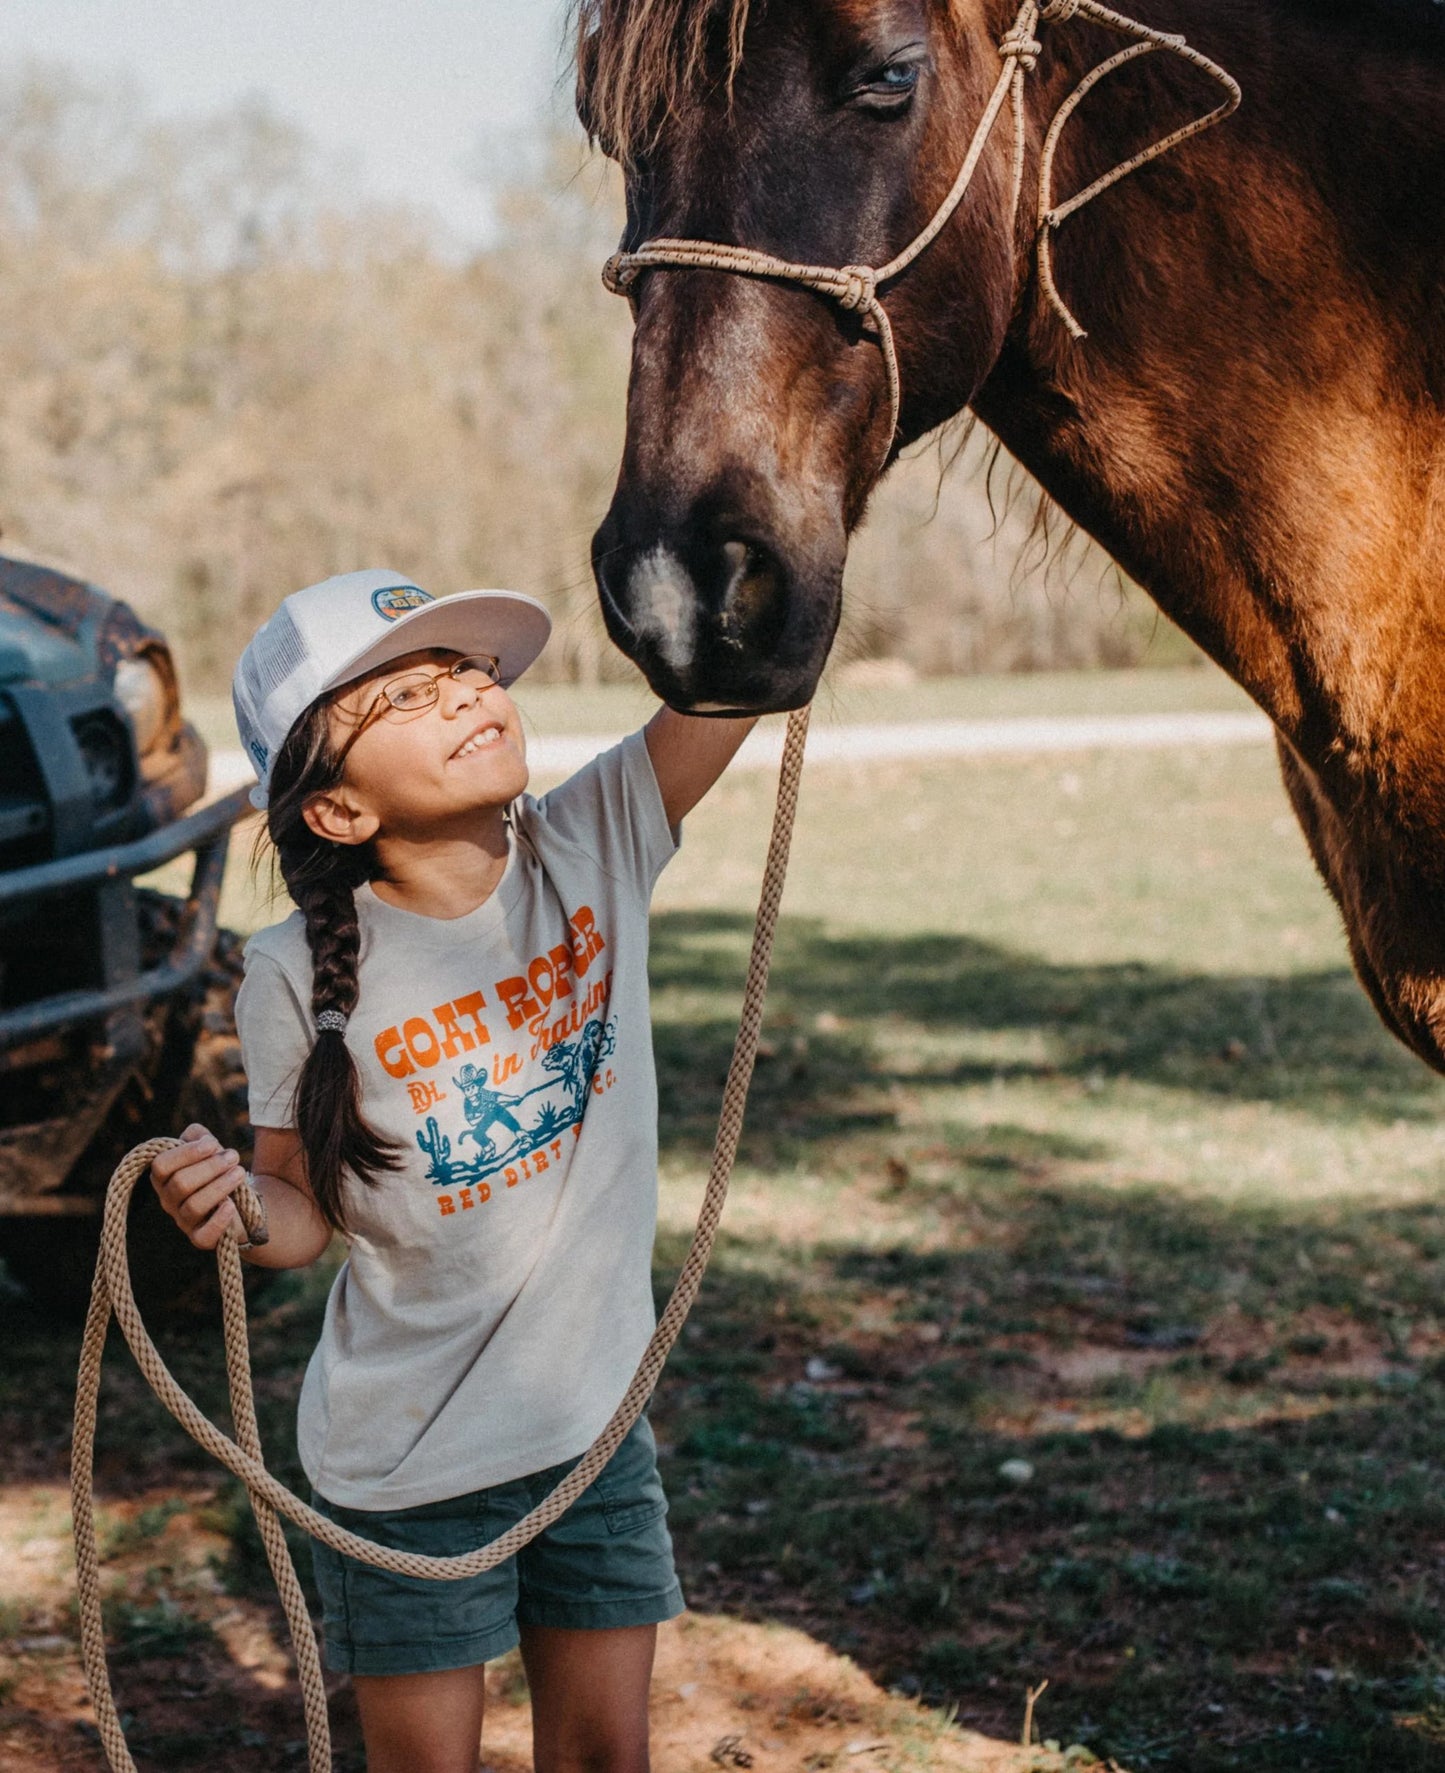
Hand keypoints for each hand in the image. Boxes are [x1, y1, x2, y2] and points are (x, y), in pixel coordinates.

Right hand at [150, 1123, 247, 1250]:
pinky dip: (219, 1220)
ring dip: (220, 1186)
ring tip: (239, 1173)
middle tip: (234, 1156)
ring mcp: (183, 1221)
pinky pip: (204, 1235)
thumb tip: (199, 1137)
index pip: (161, 1165)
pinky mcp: (200, 1238)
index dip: (186, 1153)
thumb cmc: (217, 1170)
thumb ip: (199, 1136)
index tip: (212, 1144)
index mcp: (164, 1177)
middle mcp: (168, 1200)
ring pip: (194, 1206)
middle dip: (211, 1167)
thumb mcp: (207, 1149)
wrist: (237, 1201)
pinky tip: (231, 1205)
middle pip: (181, 1183)